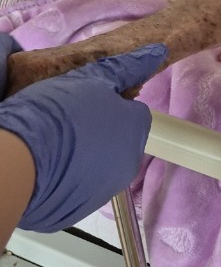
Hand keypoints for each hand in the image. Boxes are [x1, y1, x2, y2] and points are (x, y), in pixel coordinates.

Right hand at [0, 43, 166, 231]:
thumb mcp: (90, 79)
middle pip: (118, 141)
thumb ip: (126, 68)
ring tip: (53, 143)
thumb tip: (156, 53)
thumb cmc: (56, 115)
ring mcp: (102, 193)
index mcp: (136, 132)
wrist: (17, 164)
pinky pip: (74, 189)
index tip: (86, 101)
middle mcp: (127, 166)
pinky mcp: (75, 212)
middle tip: (67, 120)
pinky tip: (45, 167)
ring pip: (97, 166)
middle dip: (98, 131)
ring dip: (82, 156)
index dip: (110, 103)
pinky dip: (64, 179)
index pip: (133, 112)